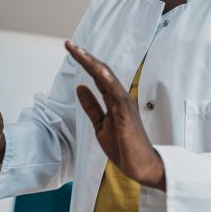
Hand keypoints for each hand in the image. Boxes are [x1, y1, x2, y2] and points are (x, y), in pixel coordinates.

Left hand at [64, 41, 165, 189]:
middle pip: (101, 72)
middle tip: (69, 44)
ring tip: (77, 51)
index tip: (71, 50)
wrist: (141, 167)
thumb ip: (91, 106)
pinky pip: (116, 94)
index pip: (98, 76)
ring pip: (107, 78)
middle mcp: (120, 97)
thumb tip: (80, 87)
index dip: (85, 62)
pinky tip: (97, 70)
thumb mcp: (100, 124)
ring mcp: (124, 104)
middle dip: (85, 57)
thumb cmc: (124, 147)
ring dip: (92, 63)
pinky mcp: (126, 114)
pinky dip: (107, 81)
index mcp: (114, 99)